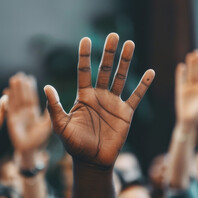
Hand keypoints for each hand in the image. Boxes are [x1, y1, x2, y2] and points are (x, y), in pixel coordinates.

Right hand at [6, 73, 50, 152]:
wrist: (30, 151)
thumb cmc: (39, 140)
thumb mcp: (47, 125)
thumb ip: (49, 113)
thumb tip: (52, 101)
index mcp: (33, 113)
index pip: (31, 98)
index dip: (30, 89)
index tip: (29, 78)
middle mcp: (24, 113)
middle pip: (22, 96)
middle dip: (21, 86)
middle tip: (20, 74)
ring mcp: (17, 116)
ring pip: (15, 100)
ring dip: (14, 90)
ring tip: (14, 79)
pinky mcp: (11, 121)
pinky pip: (9, 108)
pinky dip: (8, 100)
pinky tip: (6, 92)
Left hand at [44, 33, 154, 168]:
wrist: (92, 162)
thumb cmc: (75, 145)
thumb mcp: (61, 126)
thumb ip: (55, 107)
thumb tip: (47, 86)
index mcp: (84, 97)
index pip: (84, 71)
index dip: (84, 56)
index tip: (86, 39)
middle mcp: (99, 96)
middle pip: (105, 69)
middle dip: (109, 53)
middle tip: (114, 35)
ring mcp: (113, 103)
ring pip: (121, 77)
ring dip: (125, 61)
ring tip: (130, 44)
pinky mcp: (126, 113)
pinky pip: (136, 96)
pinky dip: (143, 84)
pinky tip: (150, 72)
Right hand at [175, 50, 197, 127]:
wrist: (188, 121)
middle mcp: (195, 87)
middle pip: (196, 72)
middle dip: (196, 62)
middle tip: (196, 52)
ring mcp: (187, 88)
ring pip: (189, 74)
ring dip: (189, 65)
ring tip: (189, 55)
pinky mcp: (180, 91)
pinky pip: (180, 80)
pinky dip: (180, 74)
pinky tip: (181, 66)